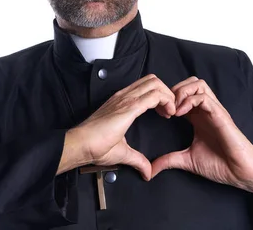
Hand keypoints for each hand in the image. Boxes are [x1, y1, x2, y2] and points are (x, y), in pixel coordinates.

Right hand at [58, 74, 175, 179]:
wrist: (82, 144)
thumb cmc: (95, 145)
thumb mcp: (122, 152)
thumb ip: (137, 160)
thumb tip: (147, 172)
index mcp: (122, 102)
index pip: (146, 86)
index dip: (160, 96)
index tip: (164, 113)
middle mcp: (124, 96)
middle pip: (153, 80)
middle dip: (167, 92)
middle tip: (170, 111)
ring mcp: (126, 99)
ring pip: (155, 83)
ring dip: (168, 95)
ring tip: (170, 112)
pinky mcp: (129, 106)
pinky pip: (154, 95)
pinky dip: (167, 101)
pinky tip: (168, 114)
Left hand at [150, 77, 252, 190]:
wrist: (241, 173)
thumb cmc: (220, 165)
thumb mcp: (188, 160)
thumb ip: (169, 160)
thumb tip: (151, 169)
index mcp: (198, 117)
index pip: (182, 94)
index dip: (167, 99)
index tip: (159, 114)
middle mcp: (205, 110)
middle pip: (189, 83)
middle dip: (173, 90)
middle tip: (165, 108)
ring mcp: (213, 110)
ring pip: (197, 84)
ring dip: (181, 92)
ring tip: (173, 110)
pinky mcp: (220, 115)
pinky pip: (204, 97)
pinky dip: (189, 101)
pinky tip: (180, 114)